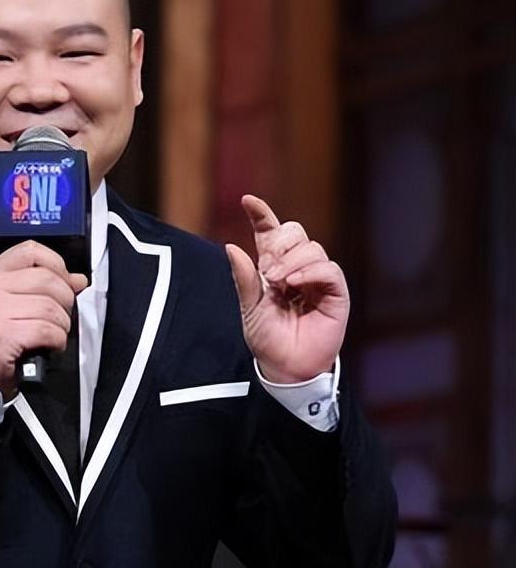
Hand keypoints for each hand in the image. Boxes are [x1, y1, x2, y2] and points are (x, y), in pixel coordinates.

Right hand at [0, 241, 87, 398]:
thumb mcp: (9, 302)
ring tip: (52, 333)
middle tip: (60, 315)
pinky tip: (49, 345)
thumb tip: (77, 280)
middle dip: (66, 301)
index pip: (31, 251)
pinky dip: (57, 341)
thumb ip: (41, 286)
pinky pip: (48, 330)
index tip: (65, 280)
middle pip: (49, 279)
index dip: (57, 264)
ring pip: (52, 307)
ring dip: (62, 325)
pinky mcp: (4, 335)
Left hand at [225, 195, 348, 382]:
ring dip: (292, 261)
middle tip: (267, 270)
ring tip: (279, 283)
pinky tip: (297, 283)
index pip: (270, 233)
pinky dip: (312, 271)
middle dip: (279, 244)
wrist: (286, 366)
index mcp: (273, 268)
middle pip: (295, 232)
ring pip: (312, 248)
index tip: (247, 201)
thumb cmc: (268, 339)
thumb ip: (244, 278)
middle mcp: (297, 268)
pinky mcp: (336, 293)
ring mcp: (318, 279)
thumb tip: (231, 247)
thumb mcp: (249, 308)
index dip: (261, 215)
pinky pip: (329, 269)